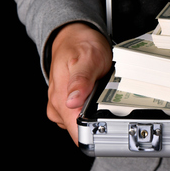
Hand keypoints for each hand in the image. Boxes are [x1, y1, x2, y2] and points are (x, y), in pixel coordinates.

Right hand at [47, 22, 112, 144]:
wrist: (72, 37)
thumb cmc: (80, 45)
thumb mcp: (88, 57)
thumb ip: (81, 79)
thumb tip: (73, 101)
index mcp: (61, 99)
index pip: (77, 132)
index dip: (96, 133)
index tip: (112, 123)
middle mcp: (58, 107)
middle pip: (82, 130)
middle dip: (100, 120)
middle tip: (110, 97)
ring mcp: (62, 107)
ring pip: (83, 123)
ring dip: (96, 112)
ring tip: (102, 91)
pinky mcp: (67, 106)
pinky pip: (82, 115)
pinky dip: (93, 107)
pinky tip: (96, 94)